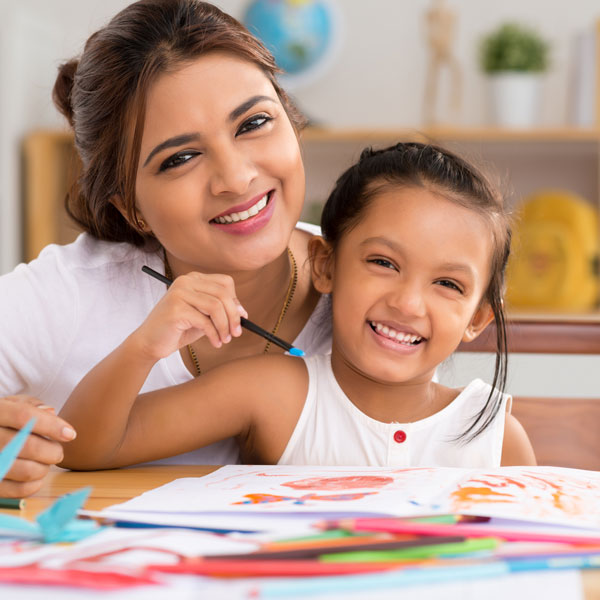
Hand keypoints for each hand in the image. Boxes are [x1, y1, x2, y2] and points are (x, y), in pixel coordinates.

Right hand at [0, 395, 76, 497]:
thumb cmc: (3, 420)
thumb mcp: (13, 404)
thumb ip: (31, 405)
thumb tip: (50, 412)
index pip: (24, 416)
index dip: (52, 425)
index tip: (70, 434)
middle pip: (29, 446)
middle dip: (53, 451)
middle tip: (57, 452)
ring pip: (26, 470)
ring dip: (44, 468)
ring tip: (45, 462)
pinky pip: (18, 490)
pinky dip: (35, 484)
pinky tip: (36, 475)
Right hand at [133, 272, 247, 360]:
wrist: (150, 342)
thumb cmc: (179, 329)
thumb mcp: (204, 316)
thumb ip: (220, 310)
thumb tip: (242, 313)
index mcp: (193, 279)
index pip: (225, 283)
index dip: (236, 301)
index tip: (242, 318)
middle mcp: (186, 281)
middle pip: (223, 294)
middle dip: (233, 316)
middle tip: (236, 333)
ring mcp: (179, 293)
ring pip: (216, 307)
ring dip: (224, 327)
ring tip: (224, 339)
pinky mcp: (176, 309)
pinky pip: (205, 321)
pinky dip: (214, 335)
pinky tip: (215, 343)